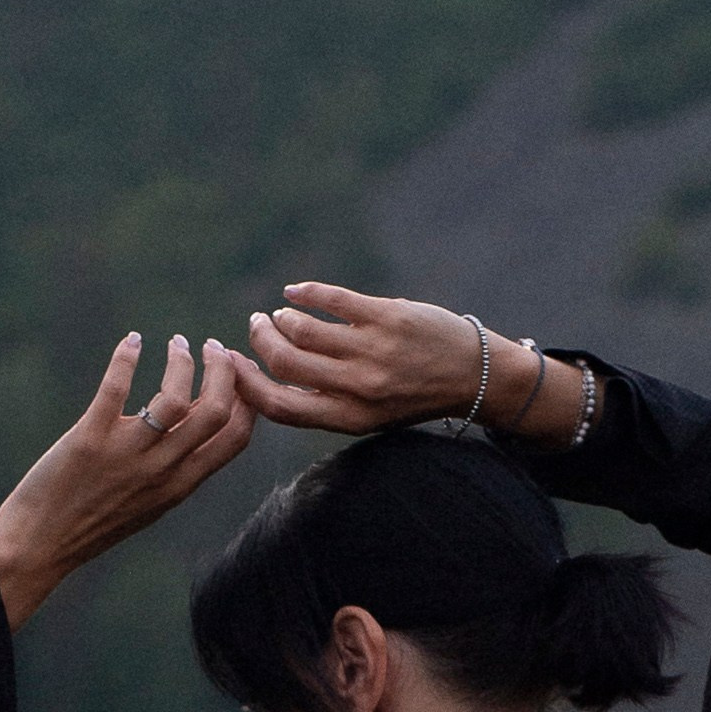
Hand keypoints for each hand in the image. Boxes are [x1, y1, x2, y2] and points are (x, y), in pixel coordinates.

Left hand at [0, 331, 255, 628]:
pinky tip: (133, 341)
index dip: (247, 398)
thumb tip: (194, 416)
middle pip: (215, 411)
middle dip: (223, 371)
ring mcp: (126, 454)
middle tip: (213, 347)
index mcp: (180, 486)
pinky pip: (116, 389)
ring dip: (182, 361)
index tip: (238, 372)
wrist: (41, 545)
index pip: (235, 438)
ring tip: (177, 343)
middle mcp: (161, 470)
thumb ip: (176, 465)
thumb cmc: (94, 522)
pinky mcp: (89, 439)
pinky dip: (127, 357)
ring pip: (174, 397)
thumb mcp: (150, 501)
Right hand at [235, 283, 492, 433]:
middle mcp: (358, 388)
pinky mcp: (388, 317)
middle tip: (256, 327)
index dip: (247, 384)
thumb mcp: (369, 415)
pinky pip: (332, 300)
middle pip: (284, 363)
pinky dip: (306, 293)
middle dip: (260, 342)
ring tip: (280, 314)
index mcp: (348, 418)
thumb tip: (271, 379)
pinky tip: (295, 292)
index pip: (278, 406)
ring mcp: (373, 351)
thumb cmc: (415, 395)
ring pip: (303, 330)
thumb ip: (325, 402)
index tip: (235, 366)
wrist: (474, 376)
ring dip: (282, 319)